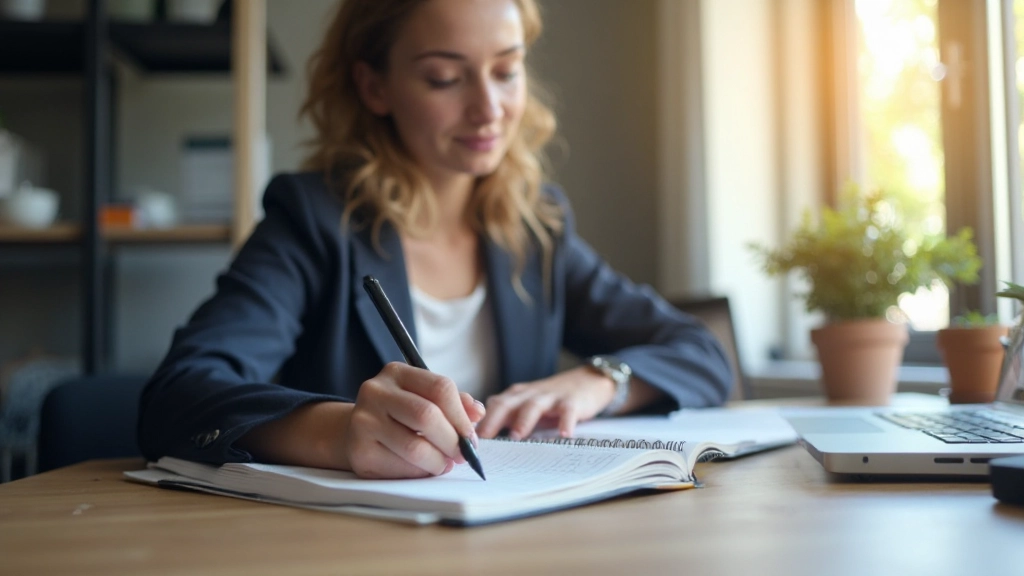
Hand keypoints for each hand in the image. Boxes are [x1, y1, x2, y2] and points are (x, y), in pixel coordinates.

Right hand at [343, 362, 484, 478]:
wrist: (355, 431)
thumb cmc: (399, 414)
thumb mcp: (424, 398)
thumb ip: (454, 403)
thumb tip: (477, 413)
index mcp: (396, 373)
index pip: (440, 387)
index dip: (461, 416)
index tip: (471, 437)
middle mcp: (375, 392)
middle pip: (427, 416)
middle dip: (452, 441)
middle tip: (463, 455)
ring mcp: (363, 421)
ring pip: (414, 447)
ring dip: (438, 462)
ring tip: (444, 464)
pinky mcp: (359, 451)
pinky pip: (400, 468)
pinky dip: (420, 472)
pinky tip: (423, 469)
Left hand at [475, 367, 614, 439]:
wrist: (586, 382)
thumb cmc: (550, 401)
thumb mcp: (525, 406)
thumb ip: (505, 420)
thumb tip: (480, 444)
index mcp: (514, 397)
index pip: (492, 407)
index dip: (478, 422)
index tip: (466, 441)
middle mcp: (528, 395)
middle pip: (506, 403)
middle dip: (493, 420)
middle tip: (483, 439)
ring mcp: (550, 397)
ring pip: (533, 406)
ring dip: (524, 420)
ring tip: (517, 436)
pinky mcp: (572, 401)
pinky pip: (567, 411)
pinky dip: (565, 421)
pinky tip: (564, 434)